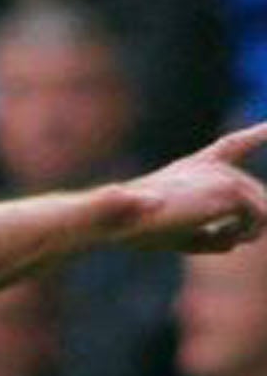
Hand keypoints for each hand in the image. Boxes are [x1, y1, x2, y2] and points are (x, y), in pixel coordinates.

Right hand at [114, 122, 266, 252]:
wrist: (123, 218)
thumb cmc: (142, 229)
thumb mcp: (182, 234)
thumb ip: (214, 235)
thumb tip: (237, 243)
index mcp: (194, 166)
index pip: (234, 144)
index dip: (260, 133)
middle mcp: (211, 165)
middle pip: (257, 195)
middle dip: (248, 224)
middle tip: (218, 239)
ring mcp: (222, 174)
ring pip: (264, 206)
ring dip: (248, 230)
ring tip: (219, 238)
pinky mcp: (229, 189)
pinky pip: (261, 216)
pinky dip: (245, 233)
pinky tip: (219, 235)